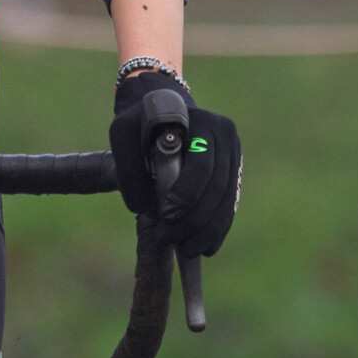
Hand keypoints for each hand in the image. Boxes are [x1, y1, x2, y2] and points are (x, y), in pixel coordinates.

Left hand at [109, 73, 240, 259]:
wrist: (161, 106)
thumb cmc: (139, 119)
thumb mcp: (123, 133)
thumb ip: (129, 168)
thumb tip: (143, 209)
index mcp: (205, 122)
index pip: (202, 166)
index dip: (186, 195)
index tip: (166, 215)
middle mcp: (226, 137)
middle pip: (217, 188)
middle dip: (195, 220)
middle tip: (170, 239)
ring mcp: (233, 155)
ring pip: (226, 201)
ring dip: (208, 231)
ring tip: (188, 251)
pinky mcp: (232, 172)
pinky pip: (228, 205)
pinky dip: (217, 228)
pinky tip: (205, 247)